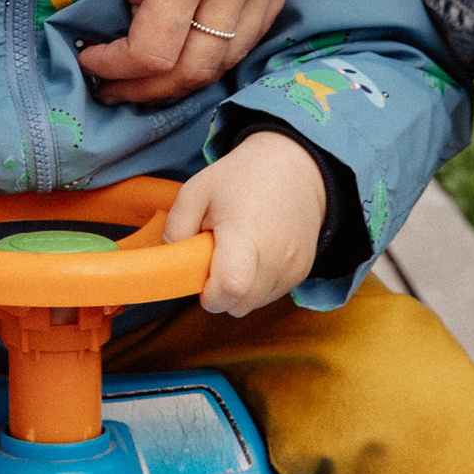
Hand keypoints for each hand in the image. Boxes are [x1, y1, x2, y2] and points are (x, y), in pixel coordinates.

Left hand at [78, 0, 323, 105]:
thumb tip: (136, 14)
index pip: (151, 51)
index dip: (117, 69)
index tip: (94, 62)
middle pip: (194, 71)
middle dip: (149, 90)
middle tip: (118, 87)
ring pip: (229, 59)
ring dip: (187, 78)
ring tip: (153, 75)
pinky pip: (255, 32)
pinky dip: (223, 50)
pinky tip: (196, 42)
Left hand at [168, 129, 327, 318]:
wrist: (295, 168)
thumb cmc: (240, 178)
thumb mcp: (196, 190)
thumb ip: (175, 229)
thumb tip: (170, 265)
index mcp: (245, 233)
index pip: (230, 288)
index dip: (209, 294)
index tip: (202, 276)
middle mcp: (275, 256)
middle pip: (239, 305)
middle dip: (220, 292)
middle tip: (216, 257)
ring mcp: (293, 266)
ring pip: (253, 304)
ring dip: (239, 289)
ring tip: (238, 251)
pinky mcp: (303, 271)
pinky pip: (270, 295)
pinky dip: (257, 283)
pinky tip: (257, 254)